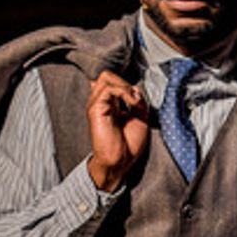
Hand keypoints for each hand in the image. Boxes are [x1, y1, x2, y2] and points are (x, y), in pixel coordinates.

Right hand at [87, 70, 148, 191]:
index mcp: (110, 103)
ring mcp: (97, 104)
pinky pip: (108, 88)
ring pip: (106, 77)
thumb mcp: (140, 118)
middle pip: (107, 75)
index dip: (126, 83)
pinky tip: (132, 103)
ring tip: (134, 102)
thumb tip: (135, 89)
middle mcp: (101, 102)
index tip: (138, 98)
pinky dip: (123, 91)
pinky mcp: (96, 109)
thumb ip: (138, 102)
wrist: (120, 161)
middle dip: (124, 81)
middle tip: (135, 99)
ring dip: (125, 86)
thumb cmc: (128, 145)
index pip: (112, 80)